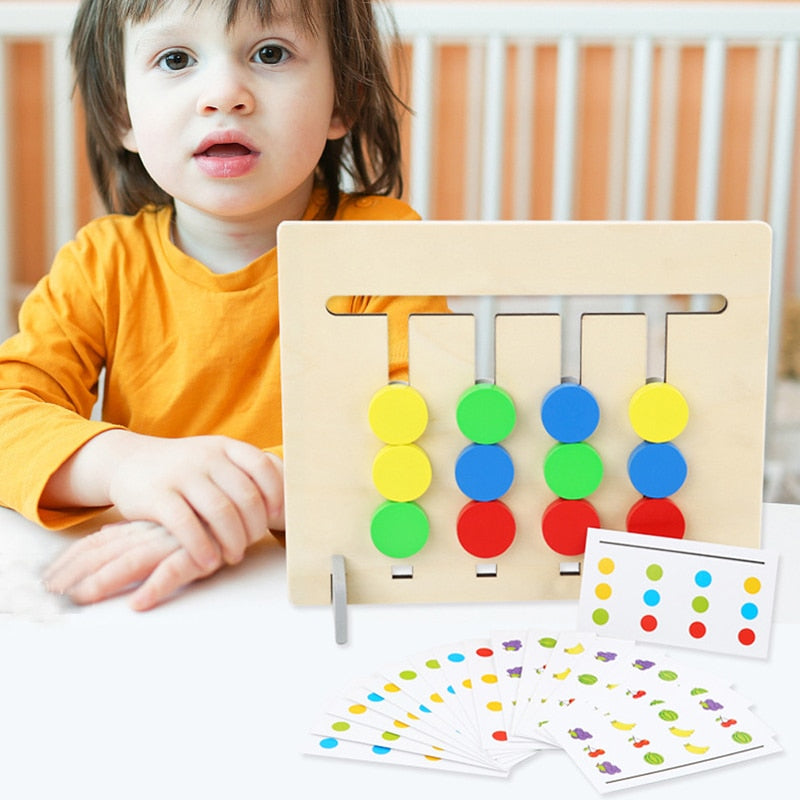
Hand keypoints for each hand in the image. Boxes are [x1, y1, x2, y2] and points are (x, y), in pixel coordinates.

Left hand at [43, 520, 219, 609]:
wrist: (247, 500)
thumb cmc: (205, 518)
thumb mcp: (164, 524)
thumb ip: (135, 531)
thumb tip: (103, 536)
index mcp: (141, 527)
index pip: (96, 543)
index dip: (71, 561)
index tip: (48, 580)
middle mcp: (152, 532)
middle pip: (106, 552)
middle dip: (77, 573)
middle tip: (54, 594)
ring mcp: (174, 541)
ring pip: (134, 560)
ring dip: (107, 580)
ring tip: (84, 597)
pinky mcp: (200, 553)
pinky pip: (175, 570)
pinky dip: (156, 586)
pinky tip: (140, 603)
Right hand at [44, 431, 283, 573]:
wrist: (129, 462)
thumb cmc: (185, 470)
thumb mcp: (215, 459)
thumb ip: (244, 474)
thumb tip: (287, 501)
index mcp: (226, 447)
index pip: (263, 467)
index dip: (276, 494)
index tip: (275, 517)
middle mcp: (206, 457)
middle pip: (246, 496)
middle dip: (254, 526)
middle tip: (250, 543)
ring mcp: (181, 475)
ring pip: (220, 512)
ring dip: (233, 541)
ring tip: (232, 555)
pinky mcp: (157, 496)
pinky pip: (186, 525)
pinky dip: (202, 547)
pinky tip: (208, 562)